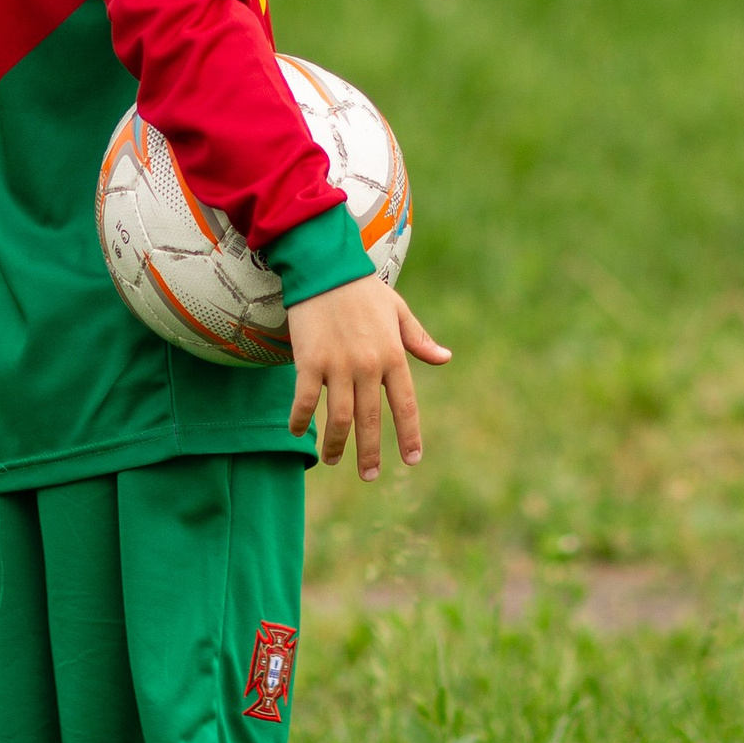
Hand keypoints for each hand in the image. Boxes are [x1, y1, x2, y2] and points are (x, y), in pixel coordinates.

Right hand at [287, 279, 450, 477]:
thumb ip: (418, 340)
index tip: (412, 460)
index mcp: (393, 355)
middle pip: (370, 420)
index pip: (405, 405)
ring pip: (339, 417)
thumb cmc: (363, 289)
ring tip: (333, 460)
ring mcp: (338, 365)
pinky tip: (298, 432)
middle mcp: (368, 365)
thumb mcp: (398, 311)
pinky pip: (305, 400)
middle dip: (370, 453)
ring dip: (336, 444)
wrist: (326, 266)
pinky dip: (301, 419)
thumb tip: (445, 358)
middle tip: (369, 476)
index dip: (409, 435)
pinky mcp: (310, 360)